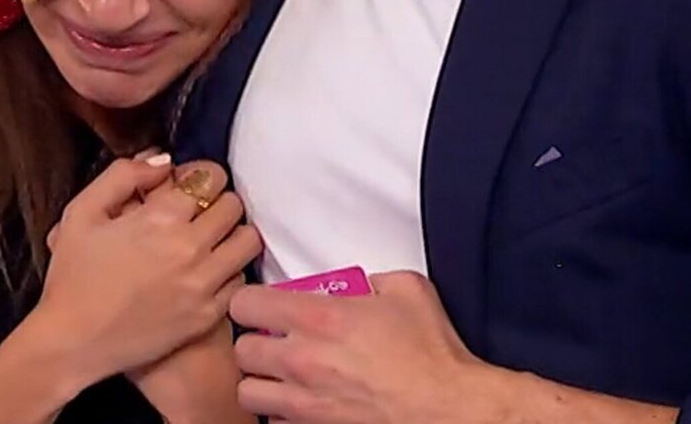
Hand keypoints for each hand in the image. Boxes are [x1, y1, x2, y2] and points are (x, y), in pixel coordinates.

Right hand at [33, 157, 260, 384]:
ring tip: (212, 239)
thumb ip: (122, 175)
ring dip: (232, 233)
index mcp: (160, 217)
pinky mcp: (207, 315)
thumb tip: (163, 161)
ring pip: (247, 241)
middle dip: (217, 201)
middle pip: (233, 205)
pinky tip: (207, 272)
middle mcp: (189, 247)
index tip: (188, 186)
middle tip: (199, 212)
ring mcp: (202, 284)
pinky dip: (229, 271)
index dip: (200, 176)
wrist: (72, 343)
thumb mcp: (81, 213)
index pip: (210, 177)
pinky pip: (240, 280)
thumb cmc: (73, 277)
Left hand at [230, 271, 490, 423]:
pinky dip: (282, 415)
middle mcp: (302, 361)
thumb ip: (376, 279)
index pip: (247, 304)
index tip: (262, 305)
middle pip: (242, 351)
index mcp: (319, 319)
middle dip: (254, 343)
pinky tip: (303, 403)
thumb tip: (366, 284)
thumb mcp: (408, 290)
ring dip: (261, 383)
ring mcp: (305, 403)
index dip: (251, 301)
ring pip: (248, 394)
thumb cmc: (431, 355)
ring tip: (280, 377)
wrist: (448, 409)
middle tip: (273, 341)